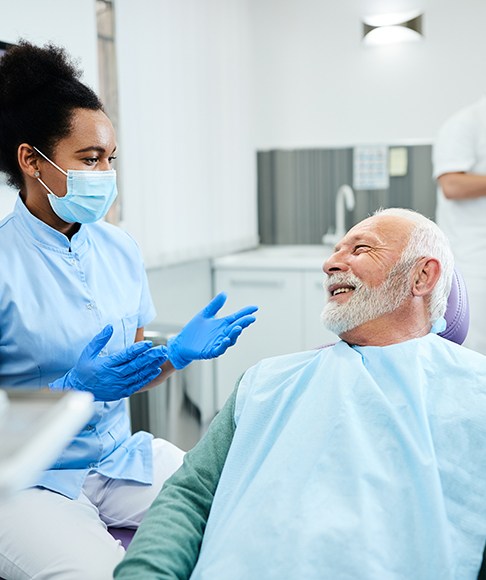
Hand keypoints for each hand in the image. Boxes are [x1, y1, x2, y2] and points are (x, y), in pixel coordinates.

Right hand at [50, 325, 167, 400]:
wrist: (79, 390)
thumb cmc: (83, 370)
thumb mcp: (88, 353)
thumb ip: (100, 339)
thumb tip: (110, 327)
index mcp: (107, 365)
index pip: (126, 355)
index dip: (138, 348)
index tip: (148, 343)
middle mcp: (114, 375)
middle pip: (136, 364)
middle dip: (151, 356)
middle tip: (162, 349)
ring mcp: (119, 385)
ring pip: (139, 374)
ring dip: (152, 365)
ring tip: (161, 357)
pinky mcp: (122, 392)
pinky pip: (137, 384)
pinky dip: (147, 377)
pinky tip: (155, 370)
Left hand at [167, 292, 257, 368]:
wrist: (182, 343)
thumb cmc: (194, 330)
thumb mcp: (205, 314)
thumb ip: (215, 305)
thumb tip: (224, 293)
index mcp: (223, 324)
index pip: (237, 317)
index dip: (246, 313)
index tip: (255, 308)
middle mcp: (223, 334)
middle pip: (236, 328)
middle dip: (244, 323)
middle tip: (251, 318)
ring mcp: (218, 343)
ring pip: (230, 339)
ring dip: (234, 334)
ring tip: (238, 327)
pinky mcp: (210, 351)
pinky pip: (219, 349)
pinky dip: (223, 345)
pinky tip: (225, 339)